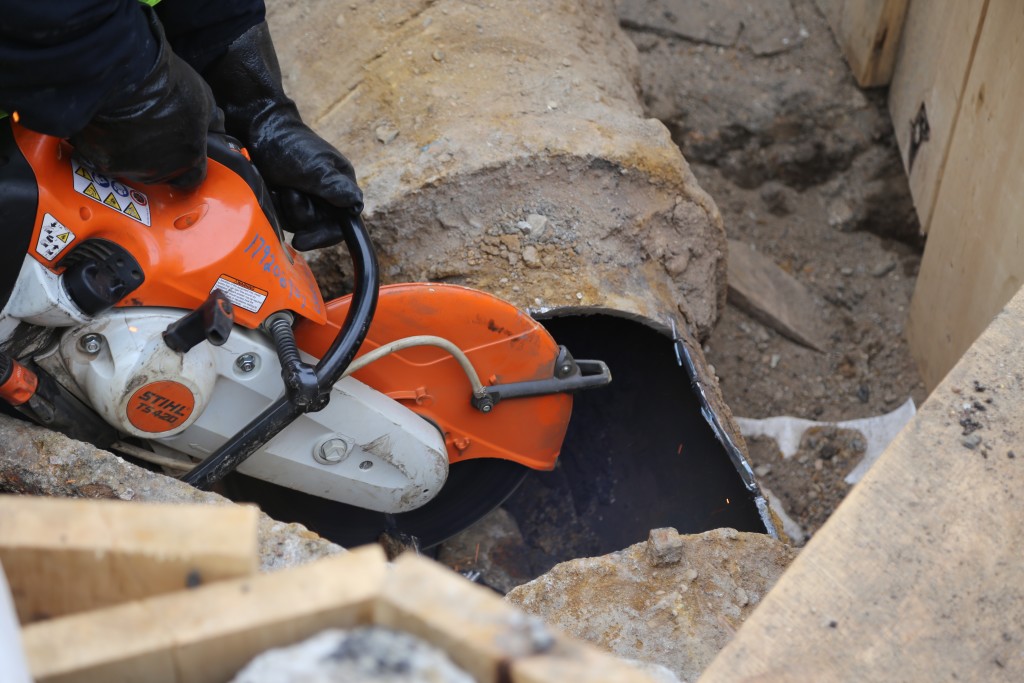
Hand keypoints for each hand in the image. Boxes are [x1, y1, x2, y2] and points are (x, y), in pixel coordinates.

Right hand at [71, 8, 221, 188]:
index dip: (187, 162)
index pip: (193, 177)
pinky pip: (104, 157)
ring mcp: (129, 168)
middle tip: (151, 128)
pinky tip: (108, 124)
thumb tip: (217, 130)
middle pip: (162, 174)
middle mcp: (160, 171)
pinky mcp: (100, 159)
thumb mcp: (204, 100)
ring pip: (132, 168)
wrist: (122, 74)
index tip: (180, 149)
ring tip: (129, 122)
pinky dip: (105, 145)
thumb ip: (211, 123)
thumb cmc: (165, 84)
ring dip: (131, 152)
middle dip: (158, 155)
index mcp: (189, 159)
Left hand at [203, 22, 362, 249]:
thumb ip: (334, 188)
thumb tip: (356, 204)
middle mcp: (327, 195)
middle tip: (287, 192)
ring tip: (279, 185)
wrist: (258, 127)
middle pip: (317, 227)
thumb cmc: (289, 144)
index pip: (342, 224)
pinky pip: (283, 216)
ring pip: (298, 224)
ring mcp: (306, 197)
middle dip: (299, 214)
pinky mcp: (287, 199)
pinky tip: (271, 188)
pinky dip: (275, 205)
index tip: (302, 240)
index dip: (325, 235)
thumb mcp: (314, 168)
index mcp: (341, 185)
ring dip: (285, 208)